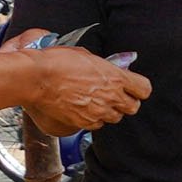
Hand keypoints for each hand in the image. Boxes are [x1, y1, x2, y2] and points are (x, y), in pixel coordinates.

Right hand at [17, 47, 148, 135]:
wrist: (36, 78)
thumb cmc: (58, 62)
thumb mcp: (87, 56)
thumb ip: (105, 66)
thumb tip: (112, 69)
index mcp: (115, 77)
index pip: (144, 89)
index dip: (139, 88)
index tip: (134, 87)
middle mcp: (111, 97)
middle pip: (133, 107)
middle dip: (126, 102)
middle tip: (116, 96)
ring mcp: (98, 112)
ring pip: (115, 118)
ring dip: (109, 111)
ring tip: (96, 101)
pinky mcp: (84, 123)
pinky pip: (96, 125)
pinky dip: (93, 119)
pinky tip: (84, 109)